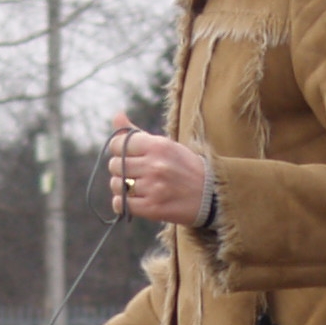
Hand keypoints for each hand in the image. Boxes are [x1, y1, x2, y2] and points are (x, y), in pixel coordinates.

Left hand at [108, 111, 207, 225]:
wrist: (211, 195)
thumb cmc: (185, 167)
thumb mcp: (165, 145)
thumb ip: (137, 134)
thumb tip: (117, 116)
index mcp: (158, 146)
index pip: (118, 144)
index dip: (119, 150)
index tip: (128, 156)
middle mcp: (155, 165)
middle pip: (115, 165)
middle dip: (121, 169)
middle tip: (134, 173)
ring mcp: (154, 187)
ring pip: (117, 184)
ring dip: (122, 187)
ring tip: (135, 187)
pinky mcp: (153, 208)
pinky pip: (121, 203)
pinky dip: (122, 203)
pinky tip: (134, 200)